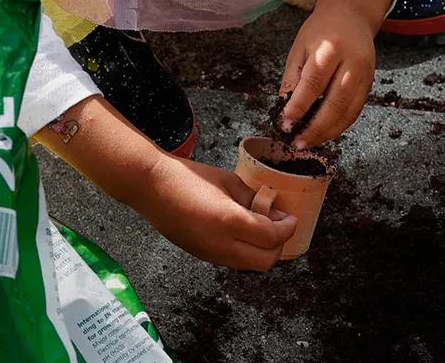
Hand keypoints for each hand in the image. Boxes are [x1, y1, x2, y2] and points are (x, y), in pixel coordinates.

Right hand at [132, 154, 297, 270]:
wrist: (153, 188)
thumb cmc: (190, 178)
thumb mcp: (229, 182)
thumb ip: (253, 198)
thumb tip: (272, 211)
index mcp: (231, 222)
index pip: (273, 238)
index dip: (288, 228)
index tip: (291, 218)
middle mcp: (223, 245)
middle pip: (266, 261)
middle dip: (279, 245)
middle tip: (280, 225)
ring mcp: (211, 255)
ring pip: (250, 265)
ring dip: (263, 250)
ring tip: (262, 226)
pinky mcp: (202, 256)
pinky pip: (233, 261)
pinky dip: (246, 251)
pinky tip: (243, 231)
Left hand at [279, 4, 376, 148]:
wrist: (351, 16)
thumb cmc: (321, 30)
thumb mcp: (300, 48)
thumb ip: (293, 79)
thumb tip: (284, 111)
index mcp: (331, 48)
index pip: (313, 83)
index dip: (299, 106)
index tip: (285, 124)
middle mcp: (352, 62)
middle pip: (336, 102)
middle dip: (315, 127)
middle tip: (297, 142)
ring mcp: (365, 74)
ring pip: (349, 111)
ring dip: (328, 132)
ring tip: (309, 142)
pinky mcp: (370, 84)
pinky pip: (356, 111)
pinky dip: (340, 125)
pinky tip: (325, 133)